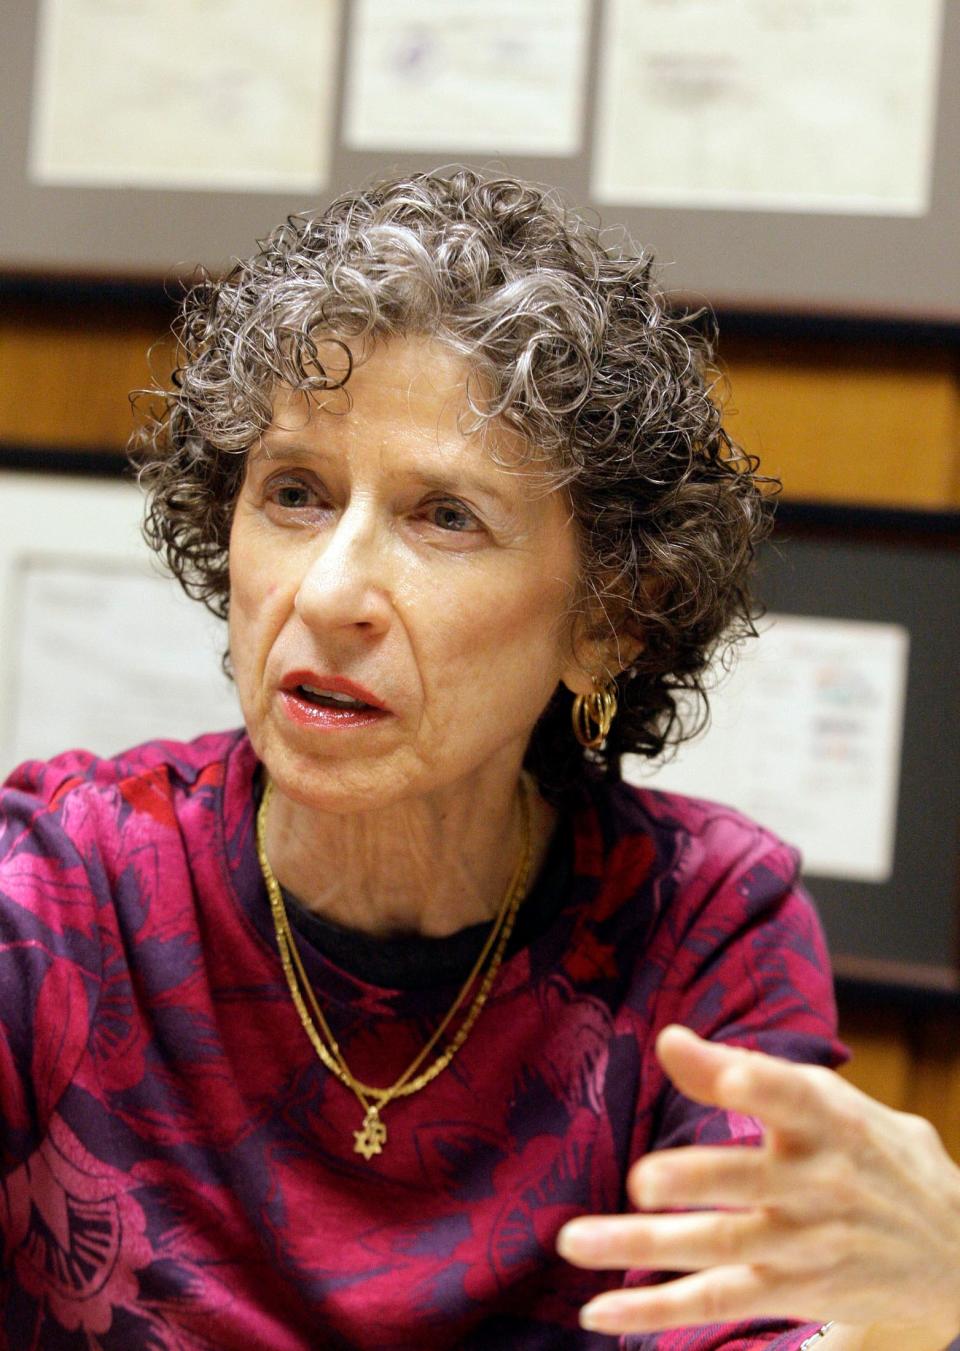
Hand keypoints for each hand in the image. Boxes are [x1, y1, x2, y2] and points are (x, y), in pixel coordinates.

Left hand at [557, 1025, 959, 1343]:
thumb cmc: (867, 1151)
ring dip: (641, 1246)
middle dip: (694, 1181)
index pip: (794, 1097)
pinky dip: (654, 1309)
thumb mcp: (827, 1102)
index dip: (762, 1087)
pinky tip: (598, 1310)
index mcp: (829, 1120)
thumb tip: (667, 1038)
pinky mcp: (792, 1291)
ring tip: (573, 1241)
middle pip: (748, 1183)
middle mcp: (815, 1183)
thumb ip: (742, 1072)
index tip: (731, 1080)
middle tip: (642, 1180)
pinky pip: (715, 1301)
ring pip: (717, 1247)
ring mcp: (802, 1243)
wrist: (956, 1253)